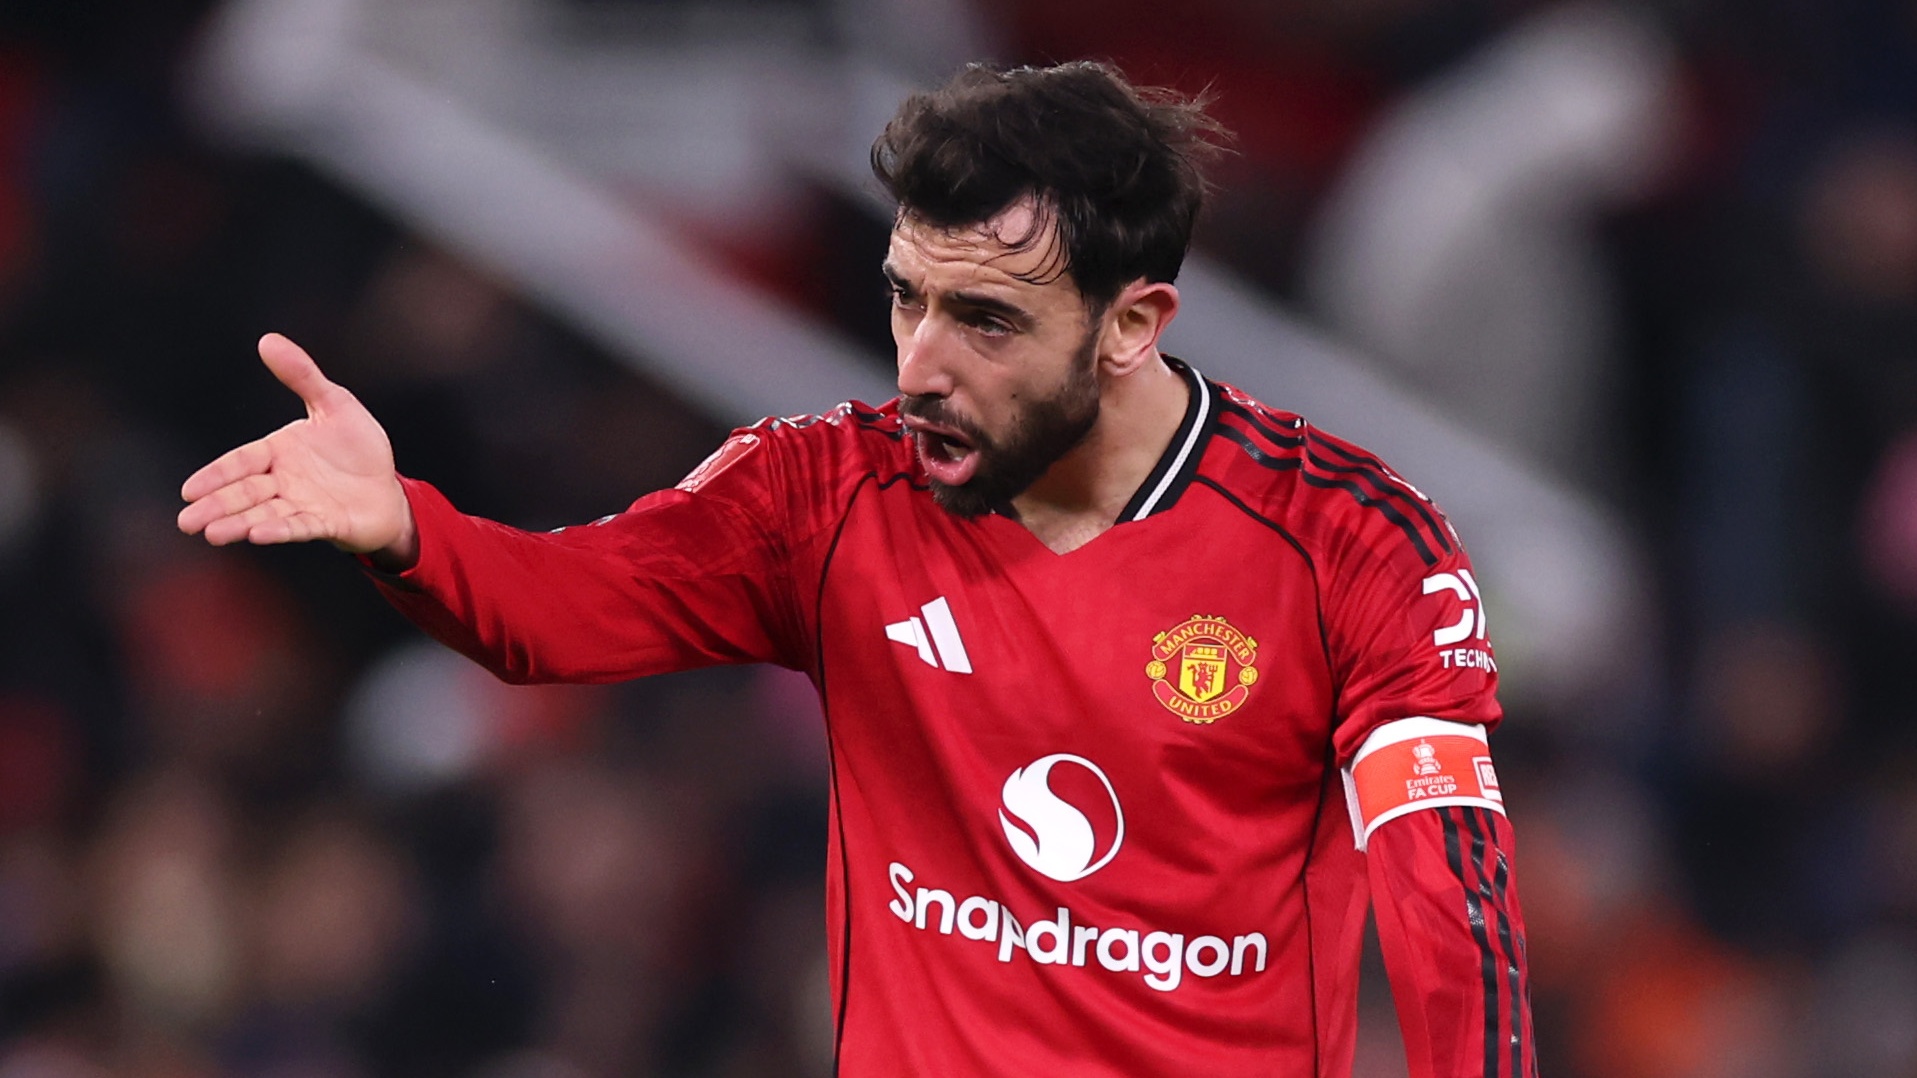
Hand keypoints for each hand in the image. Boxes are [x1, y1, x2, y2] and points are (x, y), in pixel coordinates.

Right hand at [178, 333, 417, 565]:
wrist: (390, 487)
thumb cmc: (360, 448)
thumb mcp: (334, 404)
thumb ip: (302, 375)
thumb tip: (268, 340)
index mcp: (280, 452)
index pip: (242, 462)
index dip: (216, 475)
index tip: (188, 490)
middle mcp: (285, 481)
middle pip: (245, 493)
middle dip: (216, 506)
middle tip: (186, 522)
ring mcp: (304, 504)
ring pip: (264, 514)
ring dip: (238, 523)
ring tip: (212, 533)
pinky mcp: (327, 523)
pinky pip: (300, 526)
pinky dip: (280, 530)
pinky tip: (258, 535)